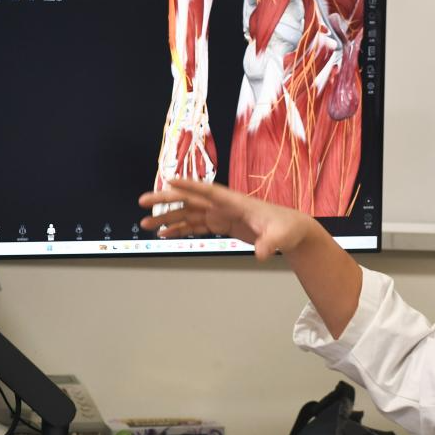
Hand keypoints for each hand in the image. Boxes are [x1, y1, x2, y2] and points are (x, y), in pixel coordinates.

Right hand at [138, 179, 314, 259]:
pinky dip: (180, 229)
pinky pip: (195, 225)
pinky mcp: (221, 224)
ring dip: (167, 218)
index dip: (189, 185)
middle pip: (190, 199)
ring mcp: (221, 214)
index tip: (169, 180)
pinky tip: (165, 234)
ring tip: (146, 224)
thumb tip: (261, 254)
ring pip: (188, 213)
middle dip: (165, 200)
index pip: (208, 190)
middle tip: (143, 202)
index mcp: (235, 201)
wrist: (291, 231)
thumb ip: (270, 243)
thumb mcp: (280, 236)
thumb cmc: (287, 228)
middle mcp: (224, 205)